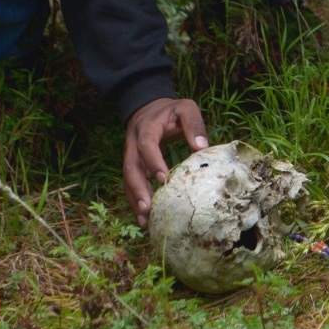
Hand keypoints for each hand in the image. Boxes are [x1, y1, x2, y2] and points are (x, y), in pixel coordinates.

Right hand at [124, 97, 207, 227]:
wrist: (149, 108)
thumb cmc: (171, 111)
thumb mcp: (185, 107)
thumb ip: (194, 123)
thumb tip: (201, 146)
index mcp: (146, 128)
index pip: (146, 145)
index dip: (153, 161)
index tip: (164, 179)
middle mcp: (133, 144)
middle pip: (130, 168)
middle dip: (138, 189)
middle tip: (148, 208)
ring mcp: (130, 156)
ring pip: (127, 180)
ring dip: (134, 200)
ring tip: (144, 221)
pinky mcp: (133, 166)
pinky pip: (131, 184)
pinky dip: (136, 201)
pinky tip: (144, 218)